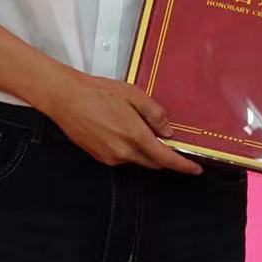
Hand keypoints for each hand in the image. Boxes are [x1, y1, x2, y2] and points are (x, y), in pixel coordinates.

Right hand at [45, 72, 200, 173]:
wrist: (66, 98)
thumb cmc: (98, 92)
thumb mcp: (133, 95)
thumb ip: (155, 113)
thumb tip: (168, 131)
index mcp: (134, 135)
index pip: (165, 158)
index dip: (182, 165)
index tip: (195, 169)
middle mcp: (122, 151)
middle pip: (152, 162)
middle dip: (163, 155)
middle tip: (165, 138)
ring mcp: (109, 157)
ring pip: (137, 159)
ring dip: (144, 150)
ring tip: (134, 125)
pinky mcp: (99, 157)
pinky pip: (122, 157)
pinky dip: (129, 149)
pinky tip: (120, 129)